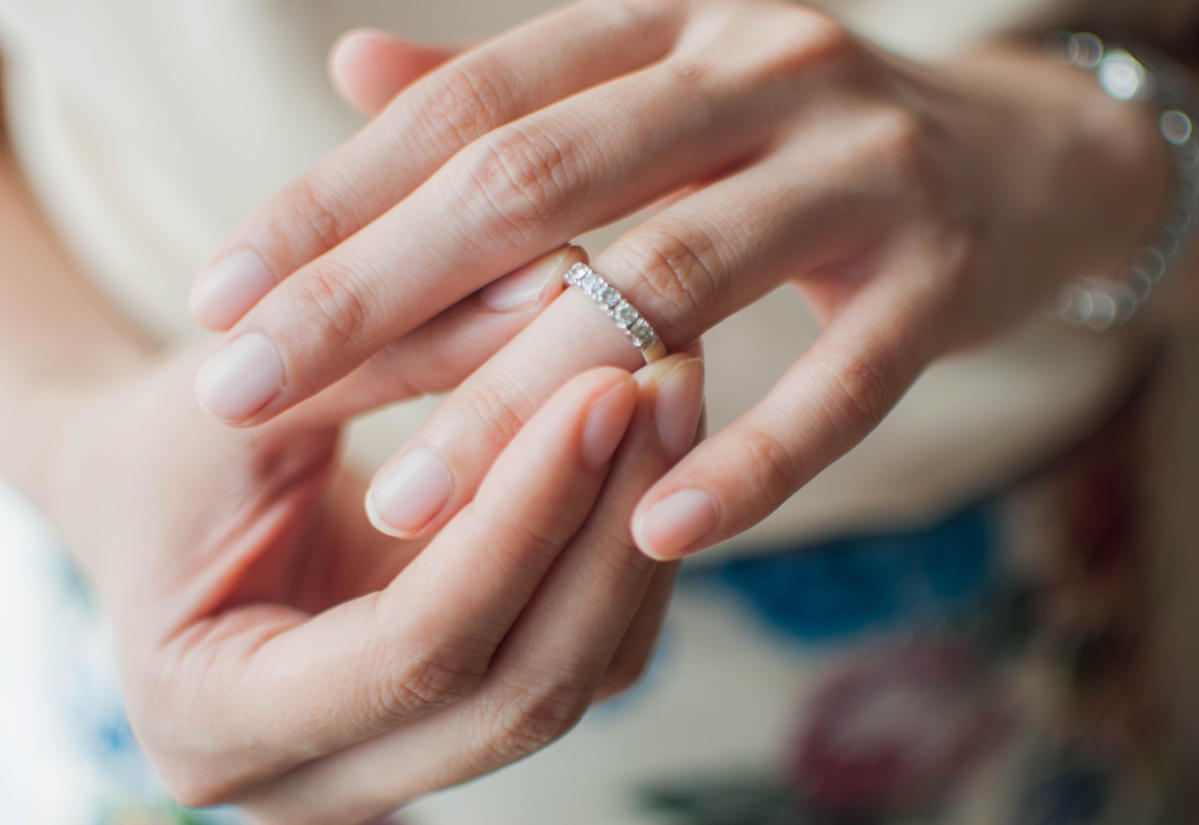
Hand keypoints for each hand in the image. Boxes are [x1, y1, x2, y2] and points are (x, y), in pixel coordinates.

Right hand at [45, 345, 703, 823]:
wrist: (151, 503)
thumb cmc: (164, 446)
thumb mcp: (240, 388)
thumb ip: (387, 345)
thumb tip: (563, 279)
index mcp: (215, 723)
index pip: (416, 650)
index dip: (522, 520)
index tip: (601, 388)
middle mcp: (318, 782)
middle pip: (521, 691)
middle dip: (607, 530)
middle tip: (665, 380)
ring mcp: (405, 762)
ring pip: (579, 679)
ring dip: (637, 533)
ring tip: (670, 388)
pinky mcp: (467, 714)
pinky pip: (589, 652)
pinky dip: (627, 549)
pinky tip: (647, 443)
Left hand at [188, 0, 1164, 556]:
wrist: (1030, 153)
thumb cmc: (809, 139)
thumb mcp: (666, 89)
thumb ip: (516, 93)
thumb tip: (349, 71)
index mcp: (670, 23)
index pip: (471, 107)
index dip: (334, 198)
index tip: (217, 297)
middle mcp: (760, 65)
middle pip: (538, 183)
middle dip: (375, 294)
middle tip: (249, 391)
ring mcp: (863, 166)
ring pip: (670, 282)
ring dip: (528, 402)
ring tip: (407, 507)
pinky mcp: (947, 273)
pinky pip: (838, 384)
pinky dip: (748, 461)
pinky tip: (653, 540)